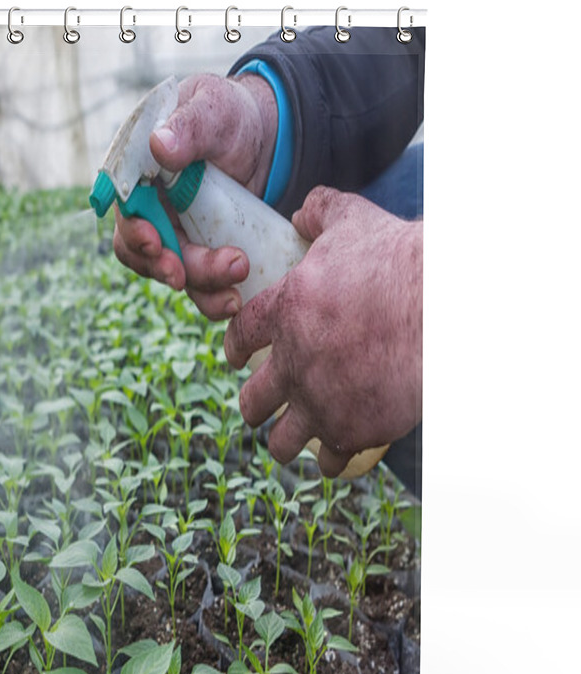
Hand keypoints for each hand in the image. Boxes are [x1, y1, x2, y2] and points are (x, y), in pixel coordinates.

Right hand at [113, 73, 277, 319]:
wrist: (265, 139)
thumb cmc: (229, 116)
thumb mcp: (211, 109)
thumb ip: (188, 126)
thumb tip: (159, 145)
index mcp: (139, 172)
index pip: (125, 209)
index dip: (134, 231)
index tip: (155, 244)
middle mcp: (150, 208)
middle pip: (146, 251)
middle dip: (168, 267)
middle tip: (188, 276)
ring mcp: (175, 234)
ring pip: (173, 273)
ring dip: (199, 287)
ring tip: (232, 293)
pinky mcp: (200, 253)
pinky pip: (200, 284)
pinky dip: (215, 296)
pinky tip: (236, 300)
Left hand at [224, 187, 422, 476]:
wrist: (440, 307)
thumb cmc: (397, 260)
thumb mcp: (354, 221)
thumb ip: (321, 212)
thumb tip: (302, 211)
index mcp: (283, 313)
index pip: (240, 336)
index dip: (233, 348)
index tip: (235, 357)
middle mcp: (292, 364)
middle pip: (253, 400)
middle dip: (254, 406)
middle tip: (260, 406)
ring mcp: (319, 402)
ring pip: (282, 440)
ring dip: (282, 442)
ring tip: (286, 442)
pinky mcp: (352, 430)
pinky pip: (330, 460)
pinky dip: (330, 462)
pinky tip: (333, 460)